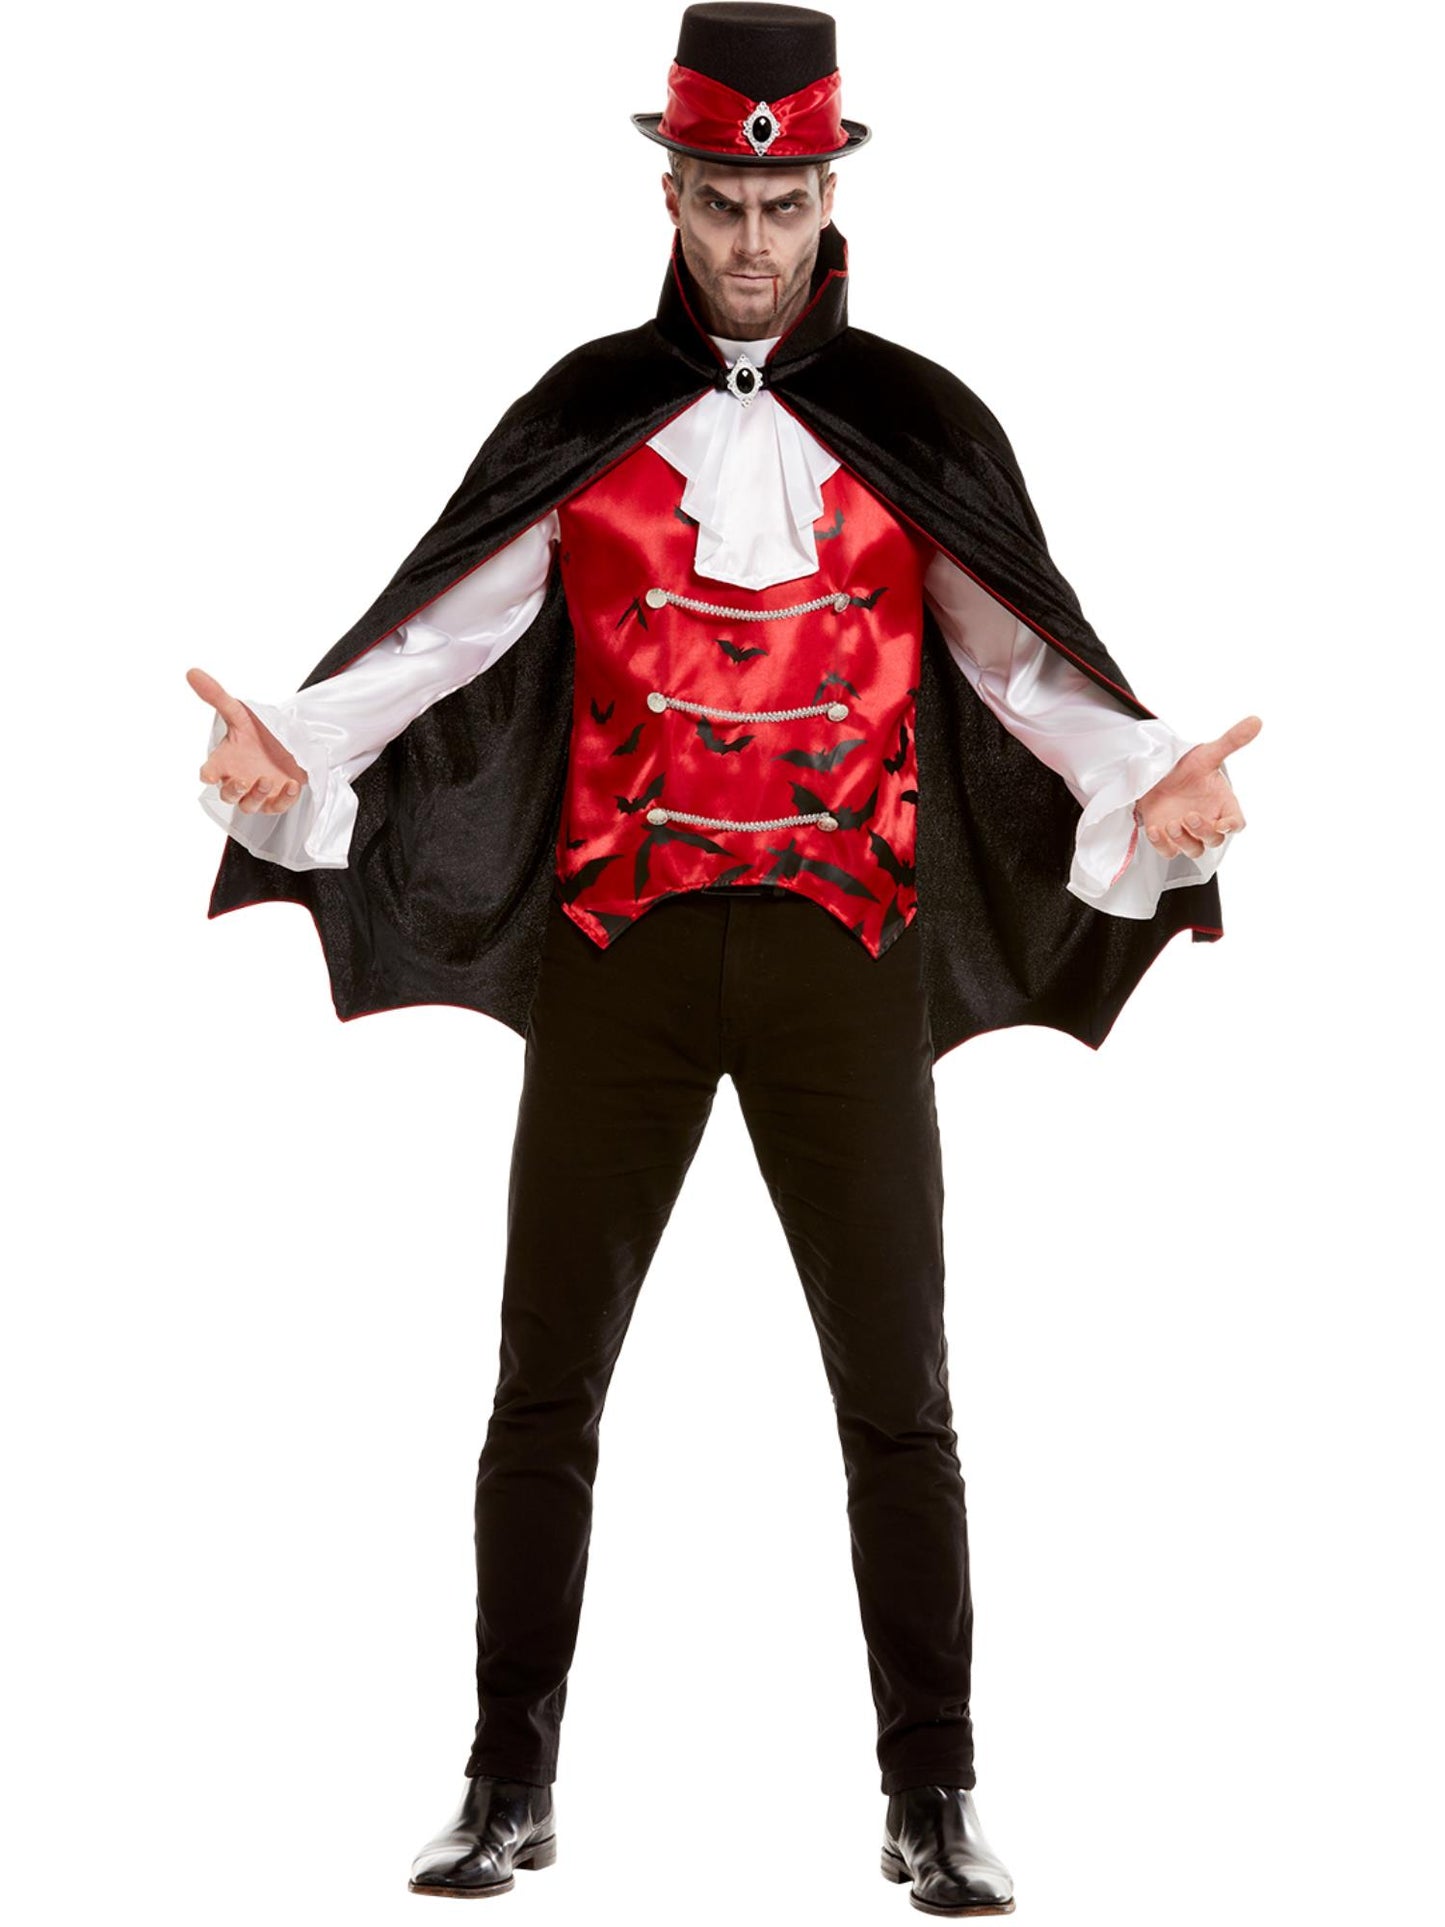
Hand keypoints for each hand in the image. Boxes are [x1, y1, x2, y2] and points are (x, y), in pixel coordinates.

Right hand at [190, 667, 306, 814]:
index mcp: (224, 762)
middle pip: (228, 796)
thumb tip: (192, 671)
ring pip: (250, 806)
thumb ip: (216, 696)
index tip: (208, 774)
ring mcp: (258, 793)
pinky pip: (278, 806)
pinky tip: (292, 784)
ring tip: (266, 778)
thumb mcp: (240, 714)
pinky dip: (285, 799)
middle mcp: (238, 780)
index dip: (208, 775)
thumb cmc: (257, 733)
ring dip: (257, 795)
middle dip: (233, 790)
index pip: (208, 773)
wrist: (287, 744)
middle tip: (241, 780)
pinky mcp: (278, 800)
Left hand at [1138, 714, 1260, 858]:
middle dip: (1203, 832)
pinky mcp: (1167, 839)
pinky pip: (1168, 852)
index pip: (1237, 824)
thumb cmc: (1186, 767)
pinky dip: (1162, 845)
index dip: (1232, 826)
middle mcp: (1208, 822)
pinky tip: (1154, 829)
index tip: (1222, 823)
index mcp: (1222, 805)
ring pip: (1193, 850)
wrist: (1156, 775)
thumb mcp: (1206, 754)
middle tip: (1189, 816)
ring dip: (1183, 841)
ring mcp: (1187, 834)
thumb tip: (1256, 720)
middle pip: (1215, 841)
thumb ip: (1231, 741)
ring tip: (1170, 823)